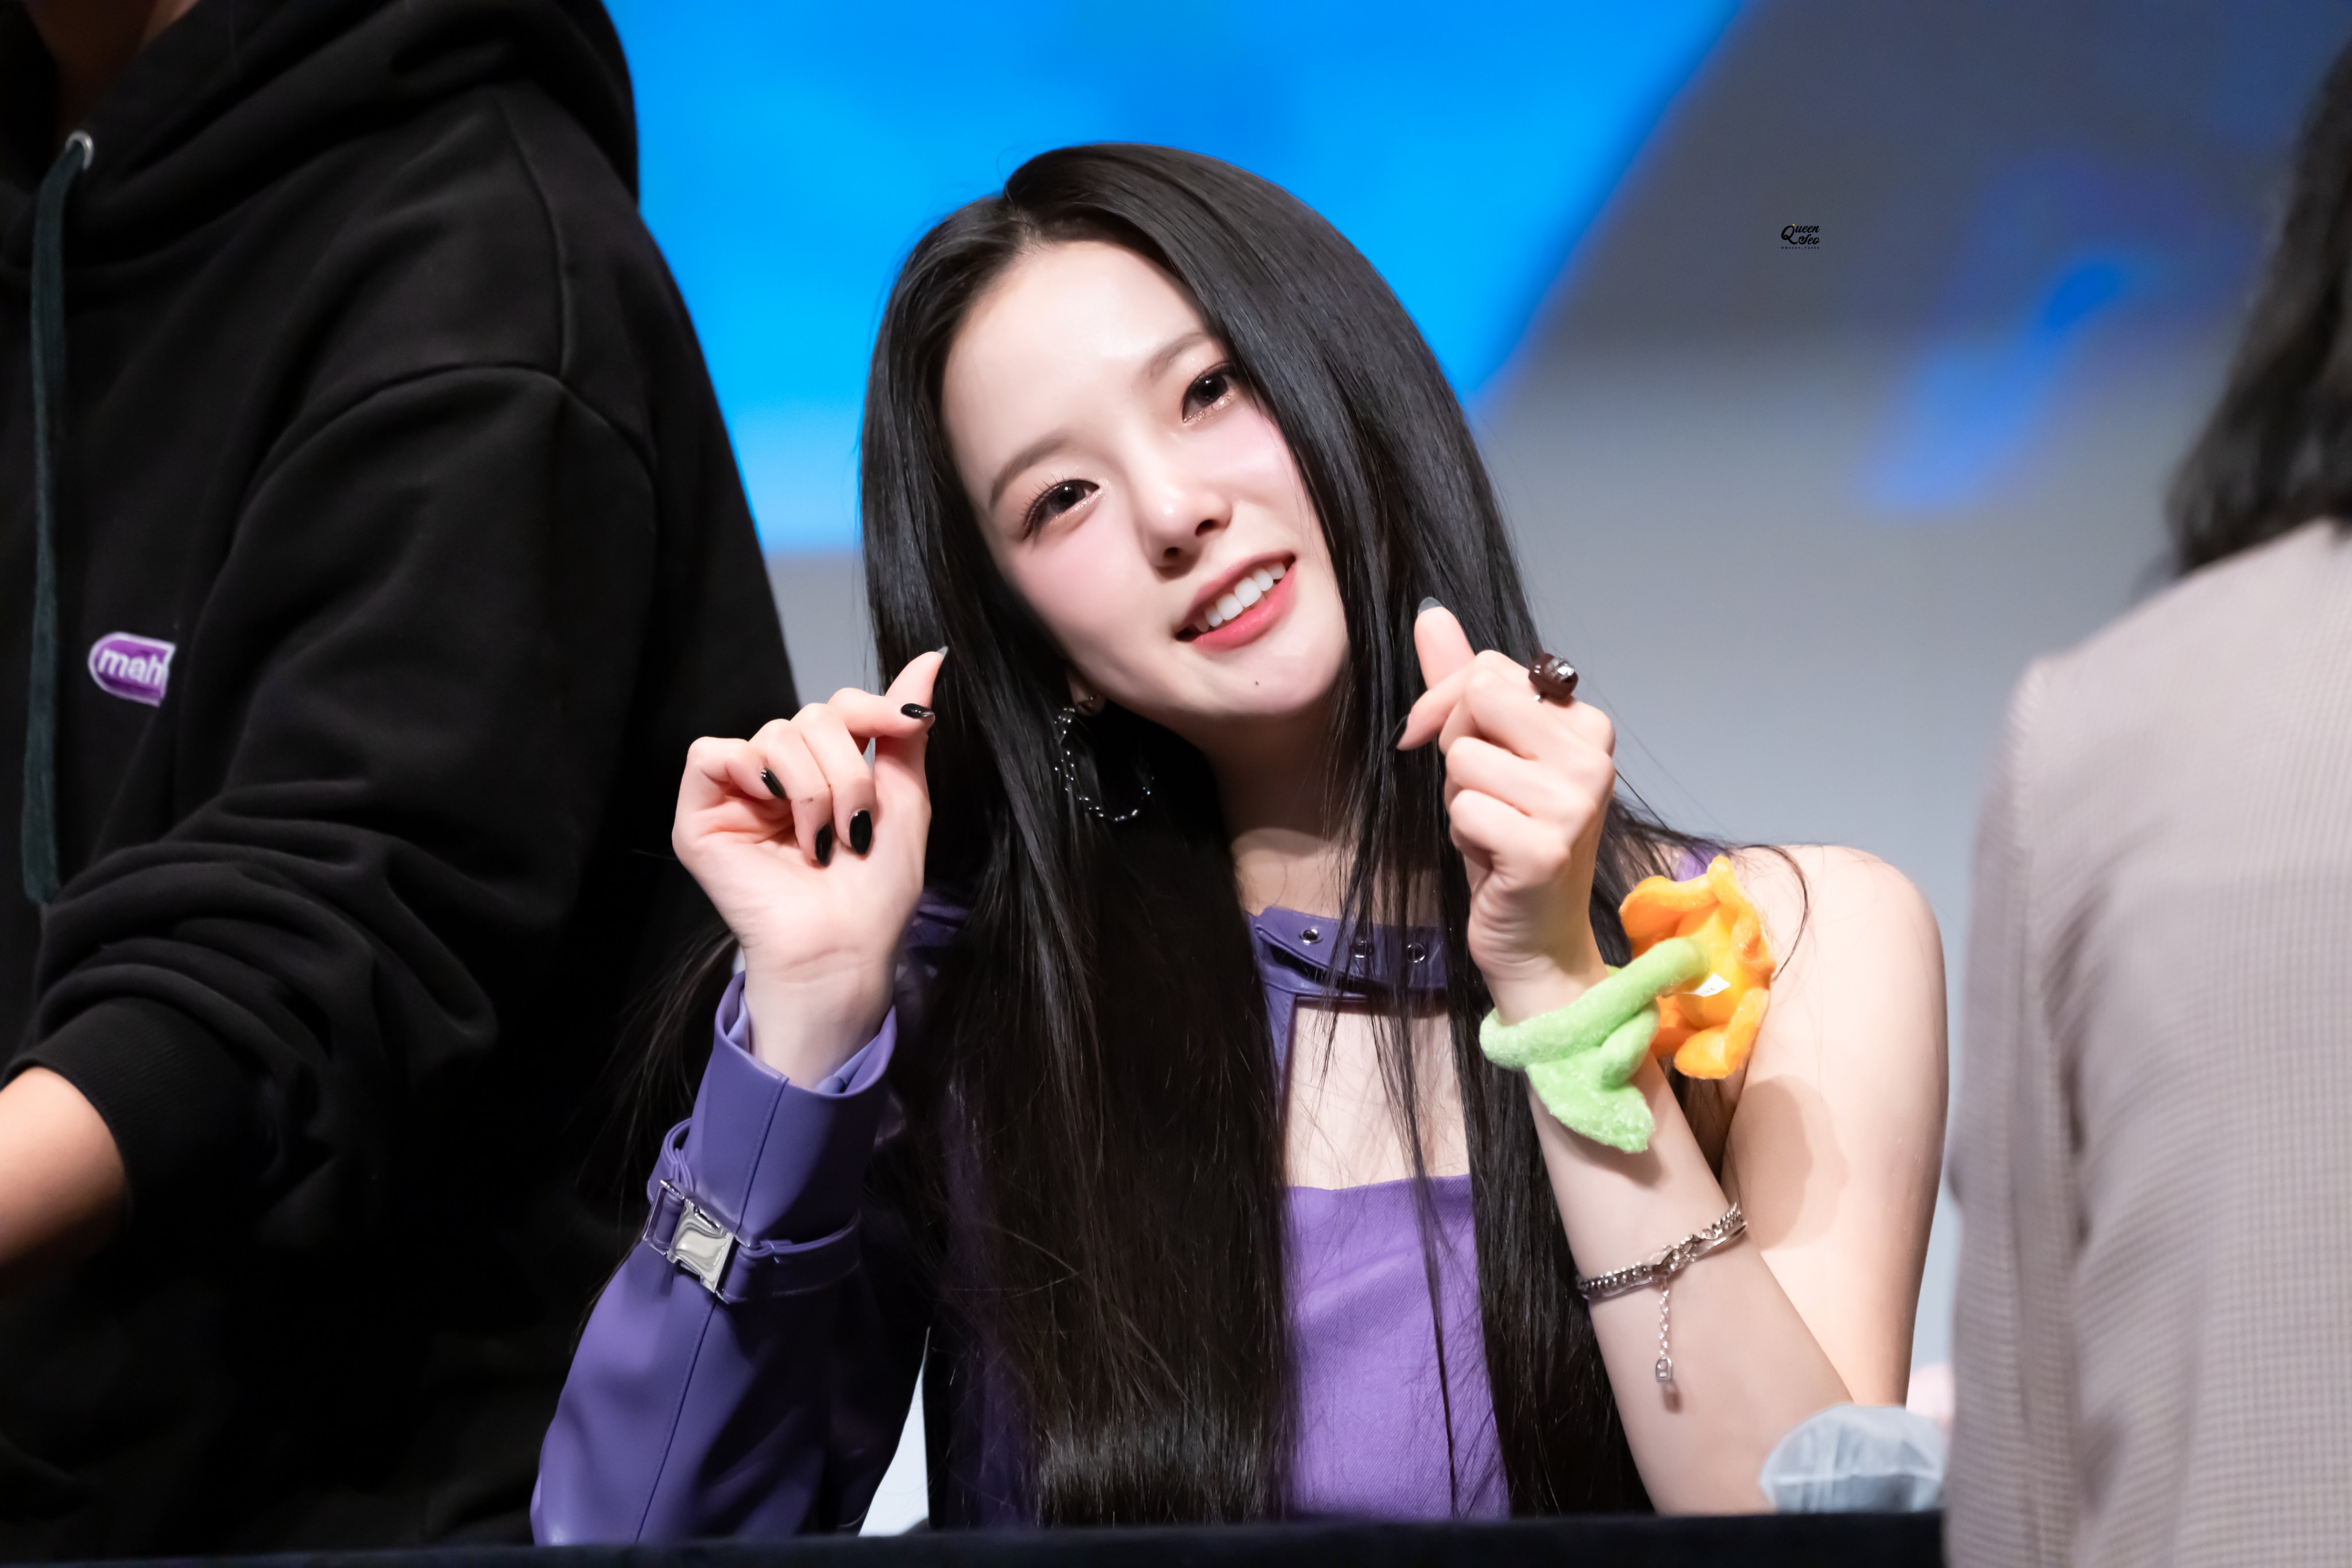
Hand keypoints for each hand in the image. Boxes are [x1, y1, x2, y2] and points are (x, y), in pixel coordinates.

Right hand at [672, 651, 943, 1082]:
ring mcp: (737, 794)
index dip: (870, 710)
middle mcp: (779, 776)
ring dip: (812, 788)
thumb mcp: (903, 800)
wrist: (843, 947)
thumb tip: (929, 657)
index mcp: (825, 771)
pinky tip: (772, 804)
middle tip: (853, 828)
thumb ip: (901, 730)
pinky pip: (711, 753)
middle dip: (846, 770)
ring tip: (820, 841)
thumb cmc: (875, 891)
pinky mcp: (700, 816)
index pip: (839, 706)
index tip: (904, 726)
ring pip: (772, 736)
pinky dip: (749, 771)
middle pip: (810, 717)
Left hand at [1398, 605, 1611, 1022]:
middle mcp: (1593, 756)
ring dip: (1458, 800)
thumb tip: (1430, 612)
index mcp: (1586, 724)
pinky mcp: (1545, 848)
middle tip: (1485, 795)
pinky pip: (1463, 811)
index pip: (1489, 670)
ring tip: (1492, 829)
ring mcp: (1574, 803)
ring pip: (1462, 760)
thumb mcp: (1485, 753)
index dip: (1449, 707)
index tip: (1458, 750)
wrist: (1536, 940)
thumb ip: (1460, 682)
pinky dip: (1463, 837)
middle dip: (1456, 749)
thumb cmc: (1508, 842)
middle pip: (1476, 700)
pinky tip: (1493, 860)